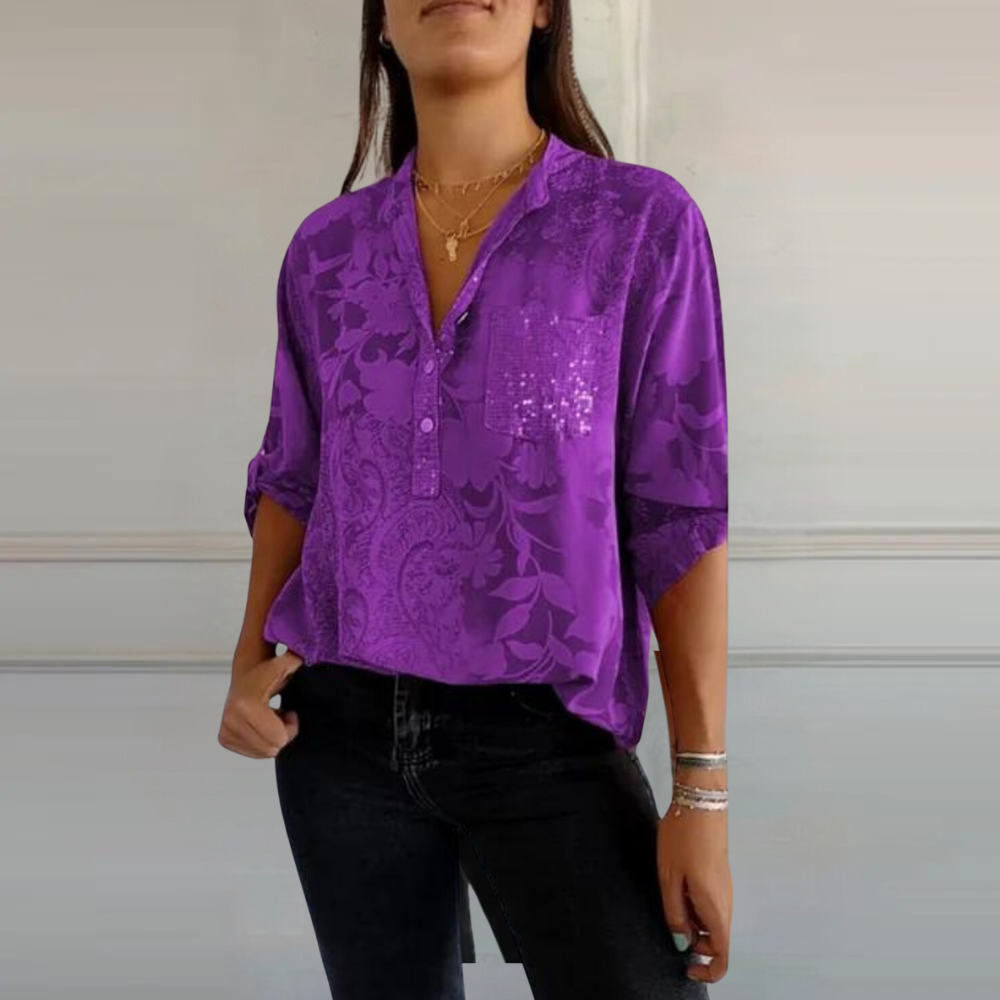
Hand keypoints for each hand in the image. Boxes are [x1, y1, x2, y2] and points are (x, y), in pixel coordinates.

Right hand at [217, 649, 304, 758]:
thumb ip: (295, 661)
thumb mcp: (286, 664)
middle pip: (270, 750)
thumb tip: (300, 659)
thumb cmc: (268, 673)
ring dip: (272, 738)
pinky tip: (261, 725)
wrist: (246, 675)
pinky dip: (261, 742)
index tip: (289, 712)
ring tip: (270, 719)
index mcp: (246, 705)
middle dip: (282, 734)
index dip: (290, 727)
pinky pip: (252, 753)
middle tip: (281, 716)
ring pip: (262, 753)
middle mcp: (232, 719)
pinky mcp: (224, 737)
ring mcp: (226, 730)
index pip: (279, 739)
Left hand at [656, 789, 732, 983]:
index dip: (708, 971)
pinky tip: (678, 887)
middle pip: (717, 940)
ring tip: (672, 899)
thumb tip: (682, 942)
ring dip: (694, 923)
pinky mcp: (720, 876)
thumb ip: (675, 914)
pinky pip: (711, 904)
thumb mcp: (669, 879)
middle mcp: (726, 902)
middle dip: (695, 943)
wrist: (700, 804)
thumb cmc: (683, 840)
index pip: (722, 954)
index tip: (687, 968)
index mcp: (715, 908)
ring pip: (713, 921)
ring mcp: (725, 888)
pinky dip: (696, 907)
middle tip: (671, 924)